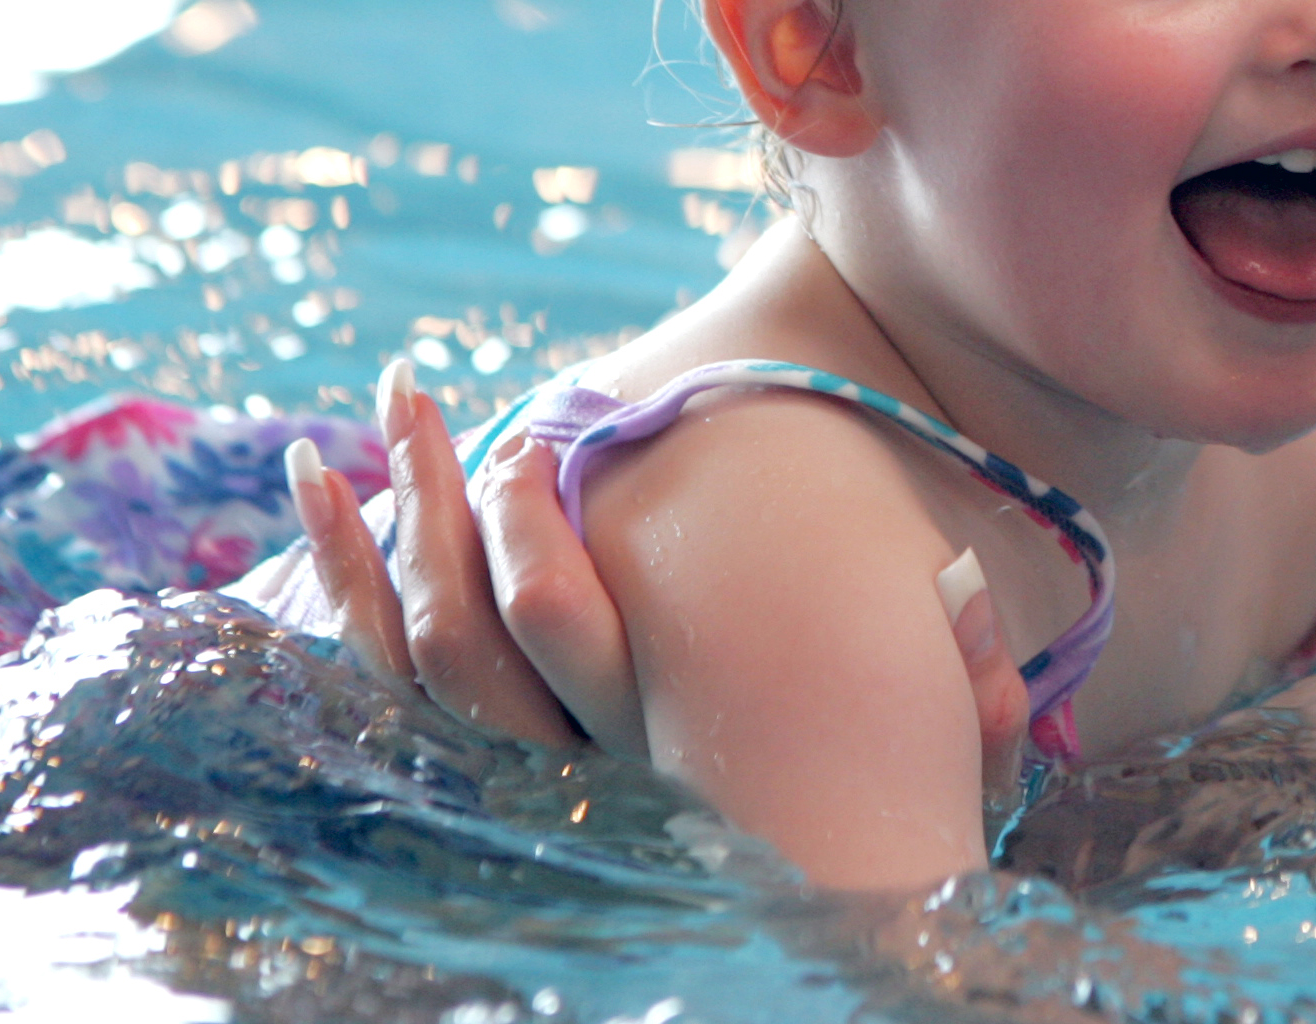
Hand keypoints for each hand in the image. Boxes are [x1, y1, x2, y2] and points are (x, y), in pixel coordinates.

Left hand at [284, 359, 1035, 805]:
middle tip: (406, 387)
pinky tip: (323, 501)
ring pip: (398, 655)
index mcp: (655, 744)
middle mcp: (561, 768)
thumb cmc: (856, 837)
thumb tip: (992, 652)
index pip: (552, 622)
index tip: (537, 438)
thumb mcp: (918, 768)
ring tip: (355, 423)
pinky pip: (374, 683)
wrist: (790, 928)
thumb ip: (962, 699)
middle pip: (451, 624)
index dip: (525, 522)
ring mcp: (504, 782)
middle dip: (425, 492)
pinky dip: (339, 586)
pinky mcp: (467, 776)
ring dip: (361, 531)